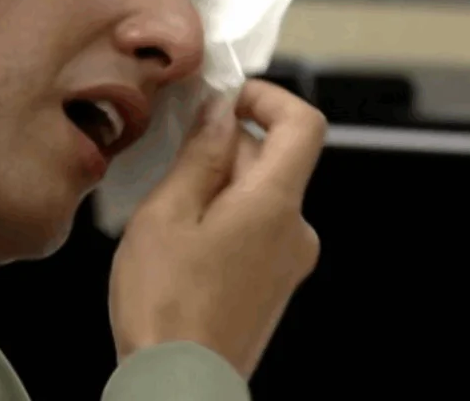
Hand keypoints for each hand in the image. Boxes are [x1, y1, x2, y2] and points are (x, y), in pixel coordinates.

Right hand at [108, 79, 325, 378]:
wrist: (178, 384)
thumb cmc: (165, 308)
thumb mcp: (166, 213)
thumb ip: (200, 155)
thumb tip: (219, 113)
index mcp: (274, 205)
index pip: (304, 123)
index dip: (267, 97)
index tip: (227, 98)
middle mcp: (295, 231)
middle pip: (273, 159)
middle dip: (225, 147)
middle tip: (172, 160)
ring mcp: (288, 262)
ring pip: (260, 195)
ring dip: (219, 186)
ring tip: (169, 215)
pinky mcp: (273, 284)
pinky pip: (256, 228)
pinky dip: (224, 218)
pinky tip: (183, 244)